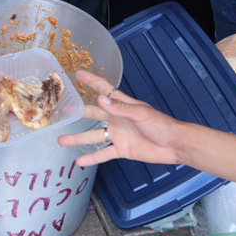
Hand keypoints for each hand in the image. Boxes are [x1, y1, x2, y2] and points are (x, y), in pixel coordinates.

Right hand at [58, 72, 183, 167]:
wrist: (173, 145)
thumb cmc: (160, 124)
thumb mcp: (140, 113)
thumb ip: (120, 108)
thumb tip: (100, 100)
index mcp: (122, 105)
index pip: (104, 90)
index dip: (92, 81)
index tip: (78, 73)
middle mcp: (117, 119)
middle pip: (93, 113)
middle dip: (78, 112)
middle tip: (63, 112)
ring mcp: (118, 134)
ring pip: (93, 135)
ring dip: (78, 138)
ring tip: (62, 140)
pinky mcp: (122, 149)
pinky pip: (103, 154)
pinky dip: (92, 158)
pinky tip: (79, 161)